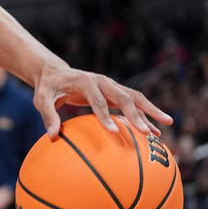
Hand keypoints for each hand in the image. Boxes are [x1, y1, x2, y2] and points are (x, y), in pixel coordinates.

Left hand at [32, 62, 171, 138]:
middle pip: (123, 97)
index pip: (97, 99)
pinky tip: (156, 130)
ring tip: (167, 125)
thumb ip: (47, 115)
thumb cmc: (47, 87)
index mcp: (85, 81)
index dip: (105, 115)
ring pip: (134, 97)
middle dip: (136, 115)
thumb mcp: (41, 99)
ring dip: (150, 111)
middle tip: (146, 133)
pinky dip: (145, 114)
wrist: (54, 72)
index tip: (113, 132)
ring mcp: (110, 85)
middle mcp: (101, 81)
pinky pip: (133, 103)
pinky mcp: (114, 92)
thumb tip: (52, 136)